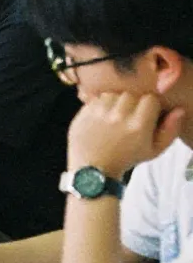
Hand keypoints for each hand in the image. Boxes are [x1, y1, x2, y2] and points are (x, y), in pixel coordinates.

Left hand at [67, 91, 185, 177]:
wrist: (94, 168)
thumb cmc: (127, 158)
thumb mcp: (154, 150)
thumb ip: (170, 130)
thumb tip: (179, 110)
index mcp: (138, 125)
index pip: (150, 99)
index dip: (150, 106)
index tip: (146, 115)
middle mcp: (118, 116)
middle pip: (131, 94)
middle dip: (132, 103)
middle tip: (129, 117)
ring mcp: (99, 113)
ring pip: (113, 94)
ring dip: (116, 102)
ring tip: (115, 117)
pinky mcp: (84, 112)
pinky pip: (97, 98)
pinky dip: (101, 104)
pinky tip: (102, 117)